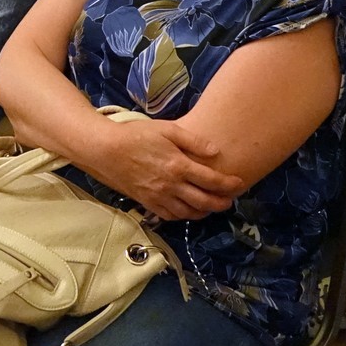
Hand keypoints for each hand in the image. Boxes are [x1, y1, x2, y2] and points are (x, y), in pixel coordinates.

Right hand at [79, 118, 243, 221]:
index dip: (229, 184)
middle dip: (221, 203)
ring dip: (204, 212)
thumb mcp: (167, 129)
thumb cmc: (137, 135)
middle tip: (230, 200)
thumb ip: (193, 141)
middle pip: (204, 201)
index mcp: (179, 166)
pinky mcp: (147, 203)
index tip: (239, 183)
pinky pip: (171, 216)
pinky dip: (184, 216)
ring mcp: (159, 197)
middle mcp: (171, 186)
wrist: (106, 150)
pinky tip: (188, 210)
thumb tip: (216, 151)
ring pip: (189, 213)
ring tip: (212, 207)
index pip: (212, 180)